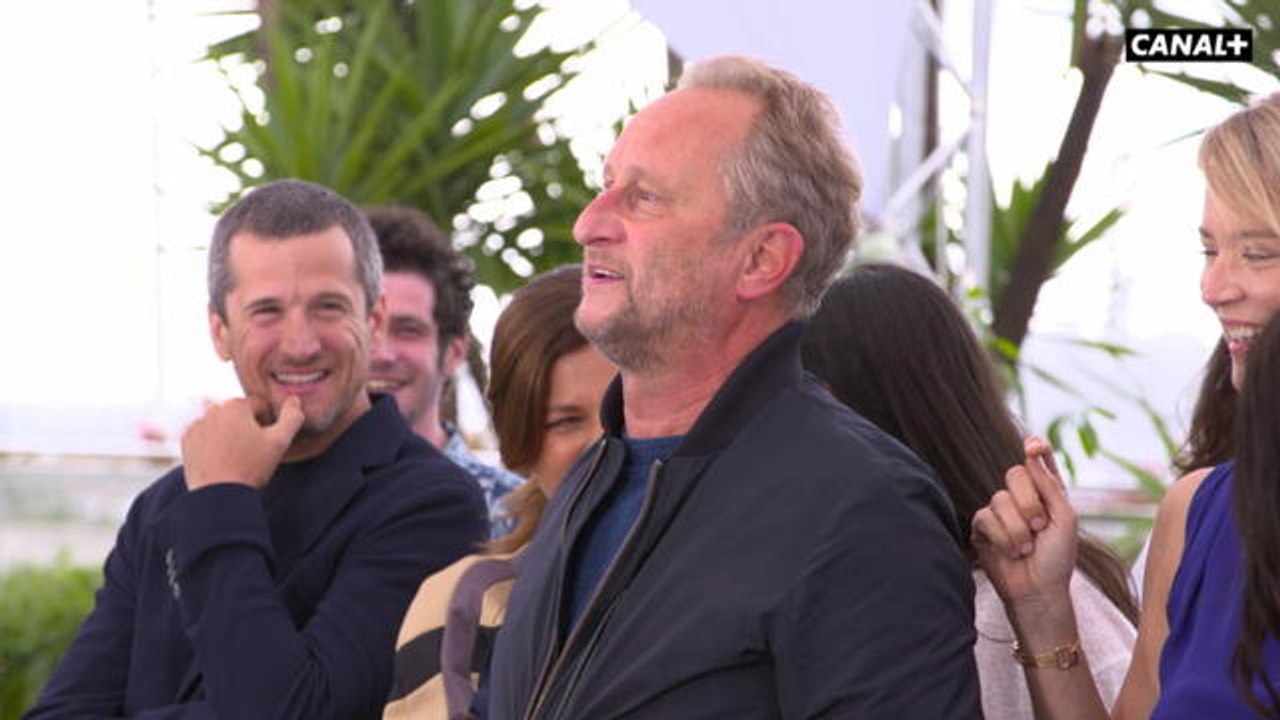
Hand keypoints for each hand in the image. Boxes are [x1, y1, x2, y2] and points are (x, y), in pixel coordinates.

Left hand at [181, 396, 303, 489]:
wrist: (217, 496)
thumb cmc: (249, 468)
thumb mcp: (280, 442)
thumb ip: (292, 417)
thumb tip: (294, 400)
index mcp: (235, 405)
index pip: (260, 406)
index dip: (269, 424)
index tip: (266, 443)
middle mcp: (213, 410)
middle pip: (240, 414)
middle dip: (248, 428)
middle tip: (252, 452)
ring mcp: (197, 425)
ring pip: (223, 424)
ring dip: (231, 435)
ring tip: (236, 459)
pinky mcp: (187, 441)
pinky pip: (206, 436)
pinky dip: (214, 444)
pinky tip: (221, 461)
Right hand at [972, 436, 1077, 612]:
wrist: (1038, 590)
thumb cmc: (1057, 558)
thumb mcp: (1065, 519)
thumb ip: (1049, 485)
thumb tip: (1031, 452)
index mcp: (1047, 492)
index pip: (1038, 460)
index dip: (1035, 448)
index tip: (1033, 446)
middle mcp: (1022, 497)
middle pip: (1015, 473)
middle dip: (1030, 502)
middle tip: (1040, 527)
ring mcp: (1000, 511)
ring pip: (1000, 498)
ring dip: (1018, 528)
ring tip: (1026, 548)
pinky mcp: (982, 527)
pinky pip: (986, 517)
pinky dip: (1003, 537)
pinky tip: (1011, 552)